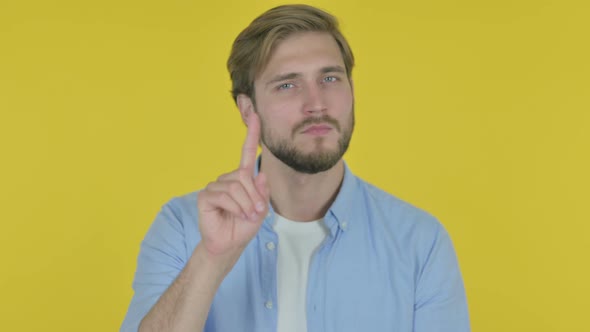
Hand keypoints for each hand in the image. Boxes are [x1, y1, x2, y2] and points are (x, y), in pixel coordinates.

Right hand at [196, 112, 269, 261]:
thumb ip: (262, 191)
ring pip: (236, 187)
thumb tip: (261, 174)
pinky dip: (235, 207)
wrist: (229, 244)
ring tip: (247, 216)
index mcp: (241, 178)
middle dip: (255, 196)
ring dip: (246, 204)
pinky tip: (234, 215)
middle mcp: (227, 178)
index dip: (251, 133)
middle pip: (245, 176)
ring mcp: (215, 186)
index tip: (255, 114)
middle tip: (256, 212)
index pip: (246, 151)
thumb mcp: (261, 209)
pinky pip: (224, 195)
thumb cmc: (244, 226)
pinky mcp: (205, 195)